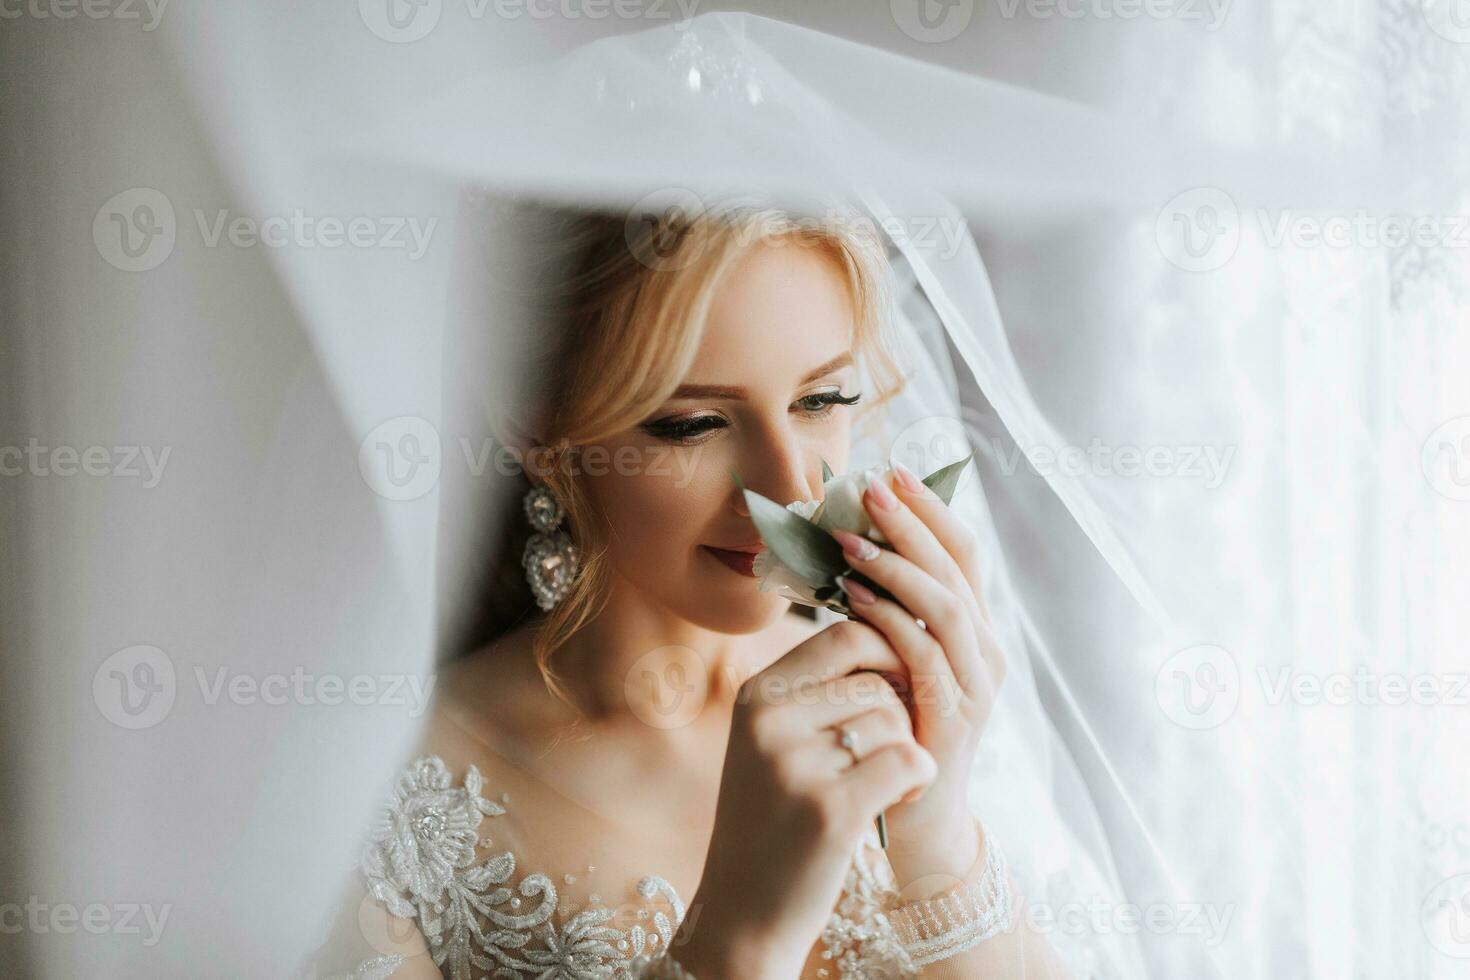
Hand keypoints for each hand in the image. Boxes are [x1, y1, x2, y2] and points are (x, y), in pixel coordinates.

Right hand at [678, 621, 937, 979]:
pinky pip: (907, 760)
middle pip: (877, 679)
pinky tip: (896, 801)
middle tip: (888, 751)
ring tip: (882, 786)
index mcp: (756, 695)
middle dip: (900, 714)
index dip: (887, 651)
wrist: (745, 911)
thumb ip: (817, 690)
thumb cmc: (774, 820)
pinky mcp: (829, 809)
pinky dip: (917, 779)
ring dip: (906, 752)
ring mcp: (795, 765)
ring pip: (894, 720)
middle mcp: (769, 721)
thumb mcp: (775, 742)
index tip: (896, 687)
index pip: (844, 635)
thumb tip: (891, 630)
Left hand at [829, 461, 1006, 887]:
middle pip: (958, 569)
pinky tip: (851, 599)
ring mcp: (976, 686)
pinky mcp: (954, 719)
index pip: (963, 554)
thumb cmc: (894, 732)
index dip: (930, 509)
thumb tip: (846, 548)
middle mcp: (987, 652)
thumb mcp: (895, 664)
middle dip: (912, 521)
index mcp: (975, 632)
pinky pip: (924, 657)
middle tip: (869, 485)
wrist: (916, 821)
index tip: (892, 470)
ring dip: (896, 566)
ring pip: (946, 607)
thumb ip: (887, 614)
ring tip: (849, 539)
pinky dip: (889, 621)